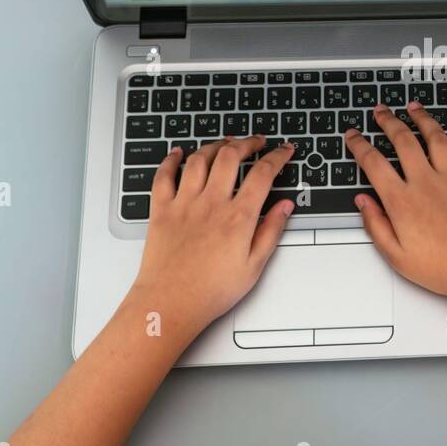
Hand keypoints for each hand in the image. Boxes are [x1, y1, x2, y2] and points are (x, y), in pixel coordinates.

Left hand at [130, 136, 295, 337]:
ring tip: (225, 143)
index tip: (284, 150)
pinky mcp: (161, 210)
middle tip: (256, 141)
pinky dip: (171, 160)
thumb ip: (271, 231)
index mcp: (238, 217)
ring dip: (215, 145)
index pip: (263, 174)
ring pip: (200, 159)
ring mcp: (184, 204)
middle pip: (231, 156)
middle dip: (248, 143)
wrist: (170, 304)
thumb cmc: (210, 291)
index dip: (277, 156)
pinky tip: (178, 153)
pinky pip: (164, 175)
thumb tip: (285, 206)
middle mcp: (211, 204)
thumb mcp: (254, 266)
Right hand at [345, 102, 446, 303]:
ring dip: (421, 117)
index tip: (353, 136)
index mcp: (403, 202)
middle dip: (388, 121)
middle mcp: (426, 183)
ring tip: (413, 106)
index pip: (373, 164)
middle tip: (380, 111)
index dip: (359, 146)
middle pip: (402, 141)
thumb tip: (363, 201)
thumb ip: (376, 225)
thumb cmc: (444, 268)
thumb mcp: (397, 256)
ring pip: (434, 137)